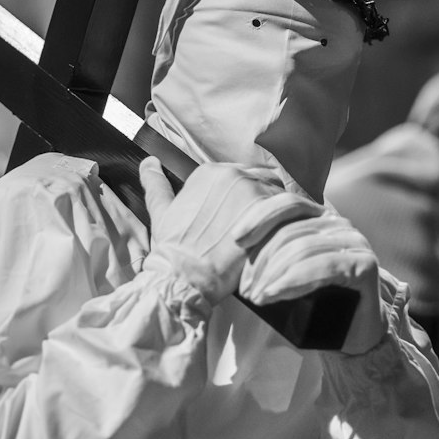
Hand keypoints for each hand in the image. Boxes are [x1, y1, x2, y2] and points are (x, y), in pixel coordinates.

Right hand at [140, 158, 321, 305]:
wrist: (183, 277)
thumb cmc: (173, 249)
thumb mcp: (160, 212)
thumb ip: (155, 183)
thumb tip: (149, 162)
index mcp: (210, 172)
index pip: (242, 175)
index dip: (245, 197)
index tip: (243, 216)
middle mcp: (233, 175)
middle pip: (264, 181)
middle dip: (264, 201)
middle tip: (260, 227)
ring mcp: (253, 192)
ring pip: (279, 196)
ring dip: (278, 213)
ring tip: (272, 235)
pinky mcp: (269, 214)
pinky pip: (290, 212)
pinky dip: (289, 224)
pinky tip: (283, 239)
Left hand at [236, 208, 384, 354]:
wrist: (352, 335)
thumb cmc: (313, 303)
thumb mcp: (286, 272)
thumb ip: (270, 253)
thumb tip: (229, 244)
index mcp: (320, 217)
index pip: (288, 204)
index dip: (259, 217)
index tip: (236, 239)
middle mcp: (340, 224)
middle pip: (291, 231)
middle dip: (261, 260)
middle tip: (243, 290)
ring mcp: (355, 243)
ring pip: (303, 249)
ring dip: (273, 274)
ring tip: (255, 297)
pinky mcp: (364, 266)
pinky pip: (323, 267)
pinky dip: (294, 281)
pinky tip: (274, 294)